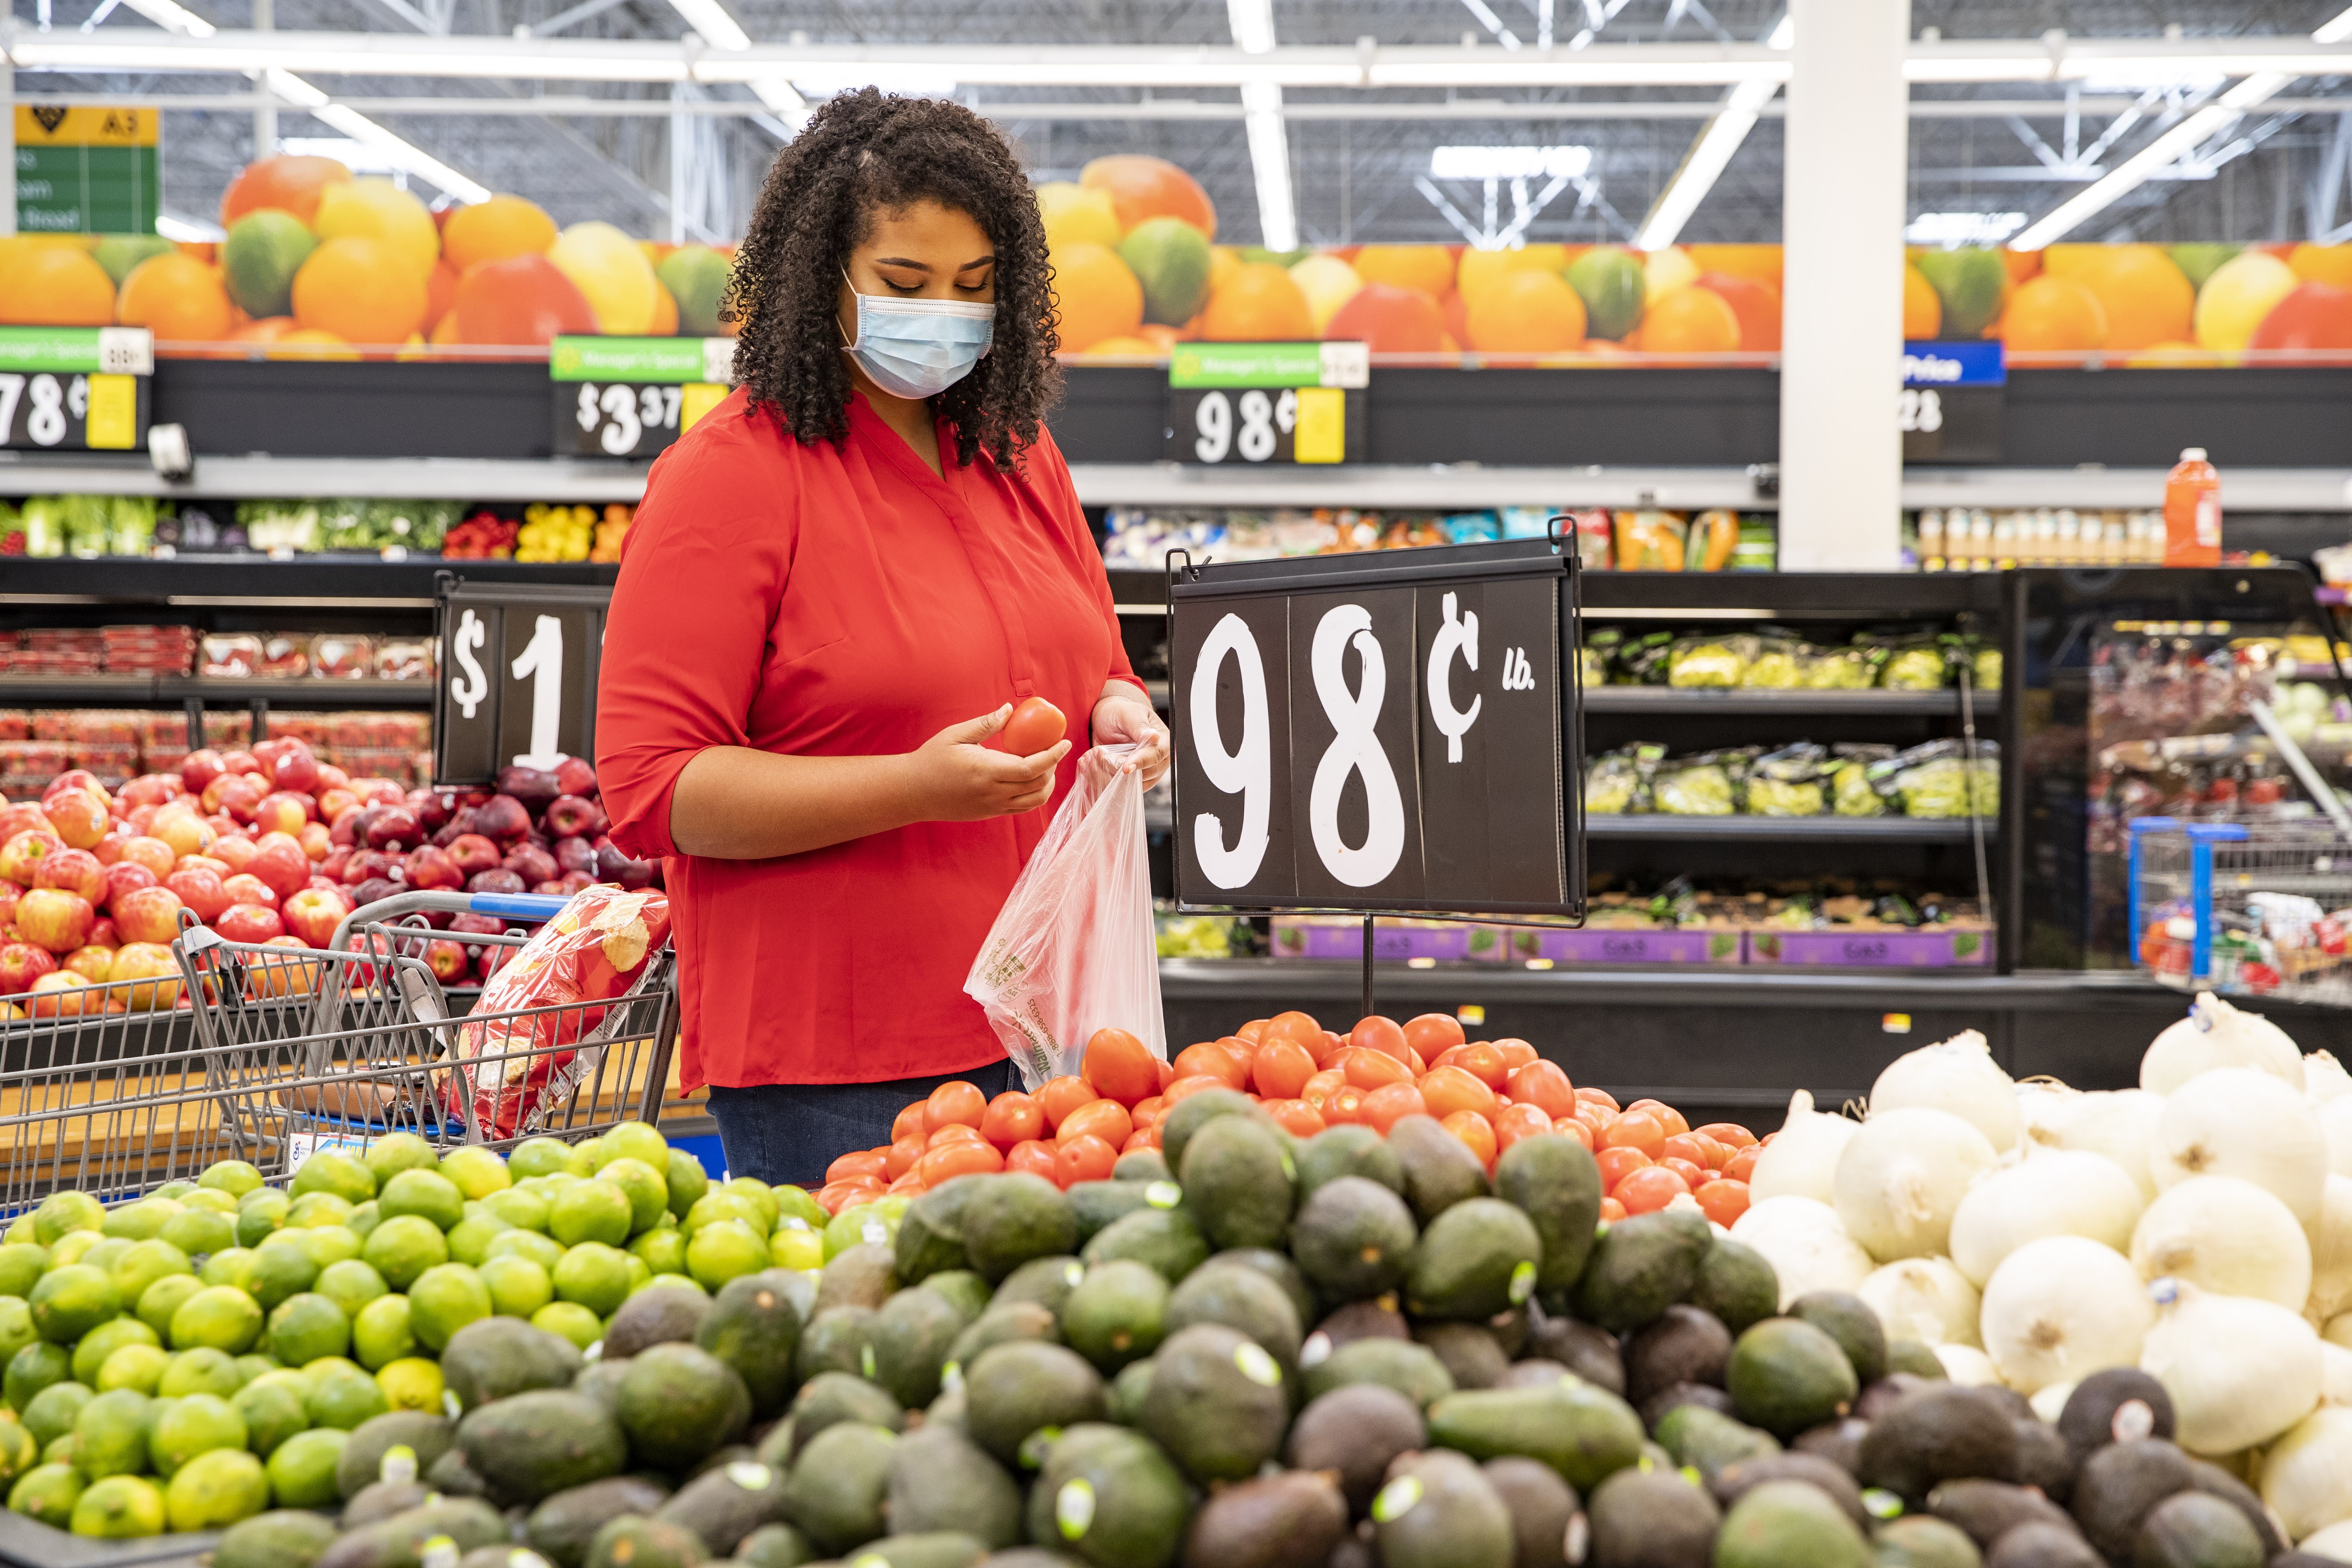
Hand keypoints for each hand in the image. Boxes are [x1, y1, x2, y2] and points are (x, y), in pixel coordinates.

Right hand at [903, 706, 1071, 820]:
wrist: (913, 792)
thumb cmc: (932, 759)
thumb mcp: (955, 735)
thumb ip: (985, 723)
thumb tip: (1010, 710)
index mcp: (986, 771)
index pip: (1031, 767)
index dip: (1053, 756)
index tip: (1065, 742)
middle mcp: (993, 793)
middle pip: (1039, 785)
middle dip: (1053, 766)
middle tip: (1052, 748)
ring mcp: (993, 806)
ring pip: (1034, 800)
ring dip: (1047, 783)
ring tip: (1044, 764)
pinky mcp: (990, 813)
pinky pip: (1022, 807)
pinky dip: (1034, 794)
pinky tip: (1030, 778)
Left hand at [1091, 687, 1170, 787]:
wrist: (1107, 721)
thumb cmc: (1119, 714)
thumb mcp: (1128, 714)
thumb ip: (1139, 726)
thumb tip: (1154, 737)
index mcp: (1163, 741)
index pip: (1156, 755)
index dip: (1141, 762)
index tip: (1126, 767)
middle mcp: (1158, 760)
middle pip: (1144, 775)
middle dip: (1119, 768)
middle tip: (1099, 754)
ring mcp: (1146, 773)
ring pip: (1130, 785)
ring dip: (1108, 774)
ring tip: (1094, 757)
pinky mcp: (1132, 782)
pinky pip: (1120, 789)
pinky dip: (1104, 779)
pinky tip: (1094, 766)